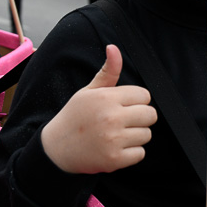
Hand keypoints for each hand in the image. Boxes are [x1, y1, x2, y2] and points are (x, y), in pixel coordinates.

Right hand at [41, 45, 156, 173]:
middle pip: (150, 115)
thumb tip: (114, 47)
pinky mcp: (114, 159)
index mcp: (106, 98)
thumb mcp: (89, 91)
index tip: (123, 107)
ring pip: (147, 134)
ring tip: (117, 135)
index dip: (136, 101)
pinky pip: (141, 153)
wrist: (56, 148)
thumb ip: (108, 71)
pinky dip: (132, 153)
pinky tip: (116, 148)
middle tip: (123, 122)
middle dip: (140, 118)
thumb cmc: (75, 116)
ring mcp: (113, 140)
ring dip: (136, 136)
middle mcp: (111, 117)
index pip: (144, 95)